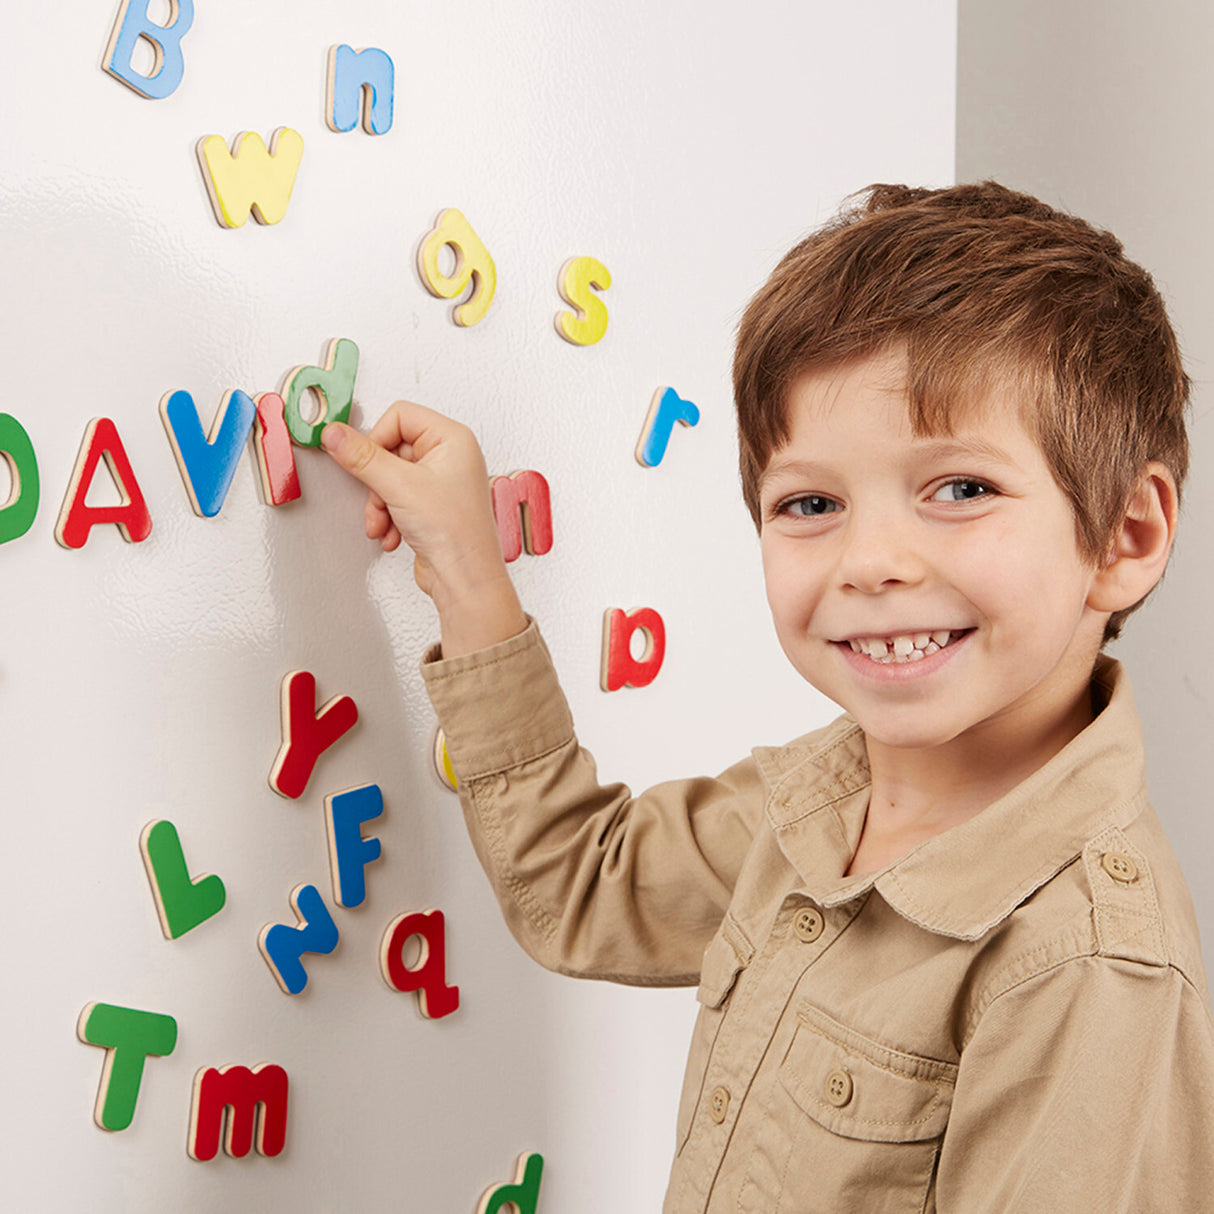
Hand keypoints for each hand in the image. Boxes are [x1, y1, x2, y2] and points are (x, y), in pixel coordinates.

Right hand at [321, 402, 526, 656]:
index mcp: (452, 438)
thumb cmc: (454, 532)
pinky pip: (396, 499)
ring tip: (383, 524)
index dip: (377, 439)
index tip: (366, 462)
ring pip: (389, 477)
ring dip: (379, 504)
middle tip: (379, 499)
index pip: (400, 415)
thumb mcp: (398, 486)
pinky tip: (391, 536)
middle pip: (390, 449)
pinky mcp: (431, 506)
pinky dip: (388, 517)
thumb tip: (334, 433)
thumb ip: (361, 457)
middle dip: (377, 482)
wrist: (465, 579)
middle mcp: (450, 456)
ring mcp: (441, 482)